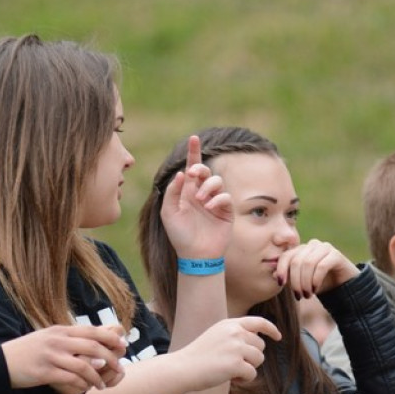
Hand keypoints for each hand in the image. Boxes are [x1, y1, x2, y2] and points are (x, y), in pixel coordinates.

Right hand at [1, 324, 126, 393]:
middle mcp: (57, 340)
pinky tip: (85, 389)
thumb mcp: (46, 338)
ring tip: (101, 385)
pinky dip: (81, 385)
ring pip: (84, 365)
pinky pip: (71, 379)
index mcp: (59, 330)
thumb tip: (88, 341)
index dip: (110, 338)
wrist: (0, 363)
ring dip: (97, 377)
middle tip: (119, 367)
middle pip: (93, 346)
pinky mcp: (45, 372)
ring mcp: (51, 356)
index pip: (91, 331)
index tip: (122, 346)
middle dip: (110, 358)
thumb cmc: (25, 352)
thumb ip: (66, 338)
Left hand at [159, 135, 232, 259]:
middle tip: (193, 174)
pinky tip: (209, 207)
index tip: (194, 138)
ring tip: (200, 200)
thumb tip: (181, 174)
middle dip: (200, 168)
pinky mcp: (226, 211)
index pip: (191, 168)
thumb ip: (173, 192)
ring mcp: (215, 202)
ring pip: (216, 181)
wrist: (195, 255)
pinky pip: (225, 196)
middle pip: (205, 171)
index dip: (193, 153)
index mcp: (186, 192)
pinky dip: (217, 199)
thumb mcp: (169, 213)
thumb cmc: (179, 235)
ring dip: (208, 186)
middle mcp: (201, 194)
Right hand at [178, 316, 280, 388]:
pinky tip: (230, 379)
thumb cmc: (198, 356)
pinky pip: (252, 374)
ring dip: (248, 368)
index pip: (258, 322)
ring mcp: (236, 347)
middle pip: (260, 346)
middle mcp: (235, 332)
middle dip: (252, 357)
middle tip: (234, 364)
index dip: (271, 329)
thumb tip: (257, 343)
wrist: (183, 367)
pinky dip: (244, 380)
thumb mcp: (216, 335)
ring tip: (231, 371)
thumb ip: (235, 335)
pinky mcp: (237, 364)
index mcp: (229, 324)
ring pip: (259, 360)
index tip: (277, 336)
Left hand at [275, 239, 357, 297]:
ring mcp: (325, 248)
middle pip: (296, 261)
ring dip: (305, 283)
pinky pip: (321, 266)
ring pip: (307, 263)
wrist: (344, 285)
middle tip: (298, 296)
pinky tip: (315, 290)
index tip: (280, 284)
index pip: (286, 256)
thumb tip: (273, 274)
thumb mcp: (301, 281)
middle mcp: (312, 245)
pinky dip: (315, 280)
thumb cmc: (319, 283)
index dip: (281, 269)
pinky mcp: (336, 254)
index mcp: (301, 249)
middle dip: (295, 281)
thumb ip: (288, 276)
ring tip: (307, 295)